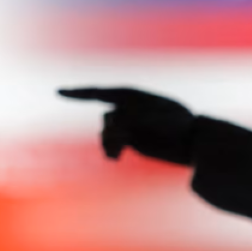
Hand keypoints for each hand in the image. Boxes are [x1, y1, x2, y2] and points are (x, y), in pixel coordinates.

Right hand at [57, 86, 196, 164]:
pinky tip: (115, 158)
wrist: (193, 142)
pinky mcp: (130, 140)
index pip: (100, 92)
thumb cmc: (180, 124)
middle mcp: (127, 108)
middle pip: (106, 118)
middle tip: (128, 140)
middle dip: (114, 130)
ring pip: (105, 133)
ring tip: (116, 155)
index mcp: (133, 96)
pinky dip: (110, 150)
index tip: (58, 93)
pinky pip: (111, 144)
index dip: (78, 93)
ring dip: (109, 143)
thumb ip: (134, 120)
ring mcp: (127, 124)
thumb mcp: (159, 118)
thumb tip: (113, 128)